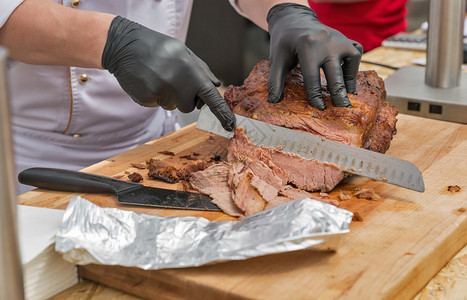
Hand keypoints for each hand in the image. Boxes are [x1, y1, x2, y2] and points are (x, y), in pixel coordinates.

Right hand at [102, 16, 234, 130]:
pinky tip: (147, 80)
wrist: (125, 45)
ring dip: (168, 96)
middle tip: (173, 79)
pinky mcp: (146, 99)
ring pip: (172, 106)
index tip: (231, 125)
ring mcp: (160, 93)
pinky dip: (154, 96)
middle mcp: (177, 84)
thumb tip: (216, 86)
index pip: (211, 97)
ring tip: (158, 76)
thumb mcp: (184, 52)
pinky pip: (156, 105)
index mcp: (190, 72)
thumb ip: (202, 70)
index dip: (222, 113)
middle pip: (189, 107)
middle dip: (184, 98)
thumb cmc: (159, 48)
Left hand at [267, 4, 362, 109]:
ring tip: (348, 96)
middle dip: (338, 94)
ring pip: (352, 60)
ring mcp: (339, 39)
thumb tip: (273, 101)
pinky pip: (356, 52)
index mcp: (307, 47)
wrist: (295, 20)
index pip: (313, 78)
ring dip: (350, 80)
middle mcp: (326, 42)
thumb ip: (275, 80)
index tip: (320, 109)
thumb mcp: (277, 59)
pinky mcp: (346, 39)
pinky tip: (348, 80)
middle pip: (336, 73)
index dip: (316, 96)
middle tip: (342, 109)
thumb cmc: (285, 42)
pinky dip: (354, 67)